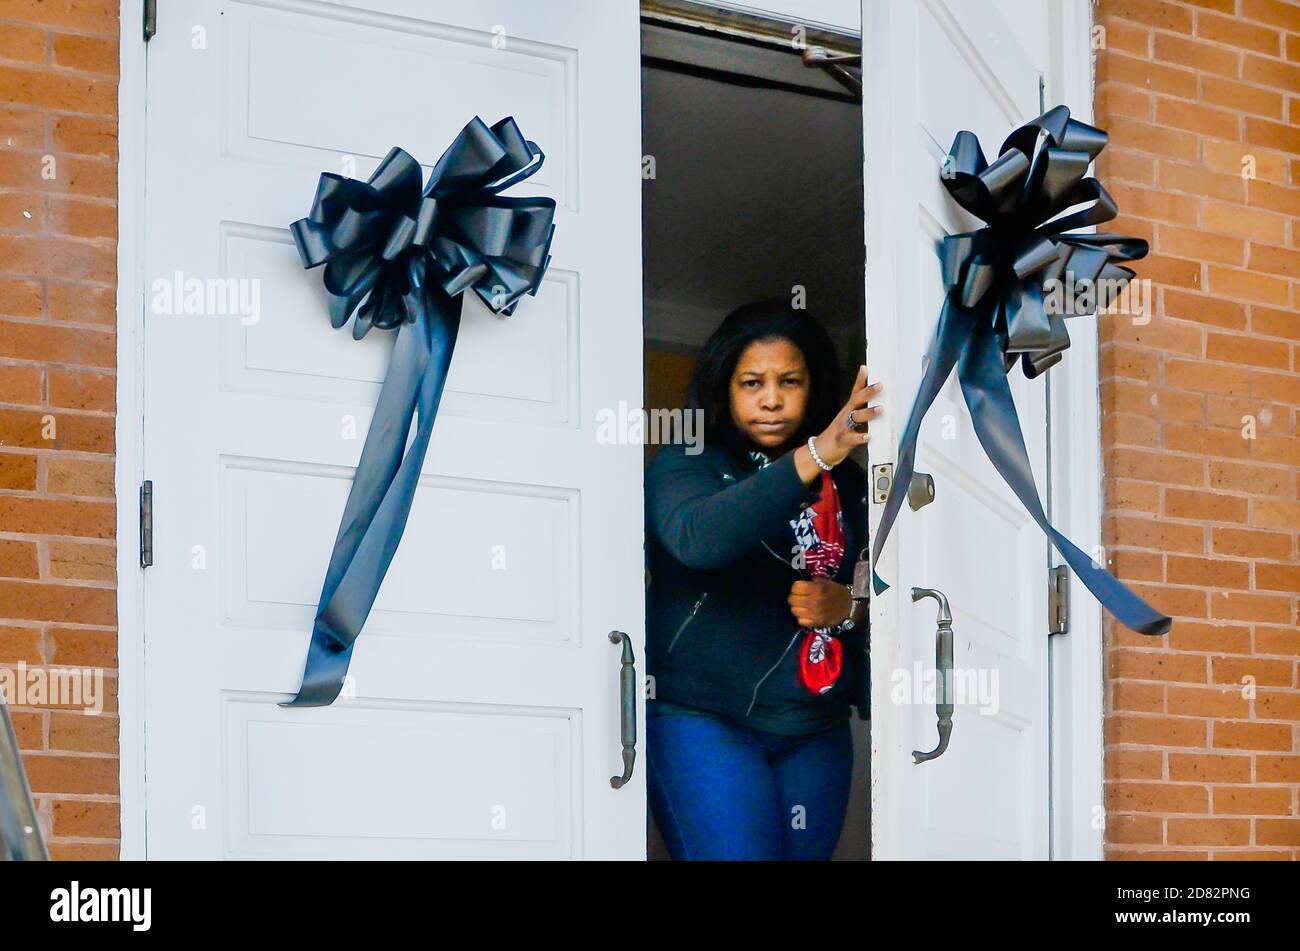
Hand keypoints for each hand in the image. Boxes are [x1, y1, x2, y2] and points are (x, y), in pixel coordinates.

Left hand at [788, 579, 853, 629]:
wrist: (849, 608)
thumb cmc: (837, 593)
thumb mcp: (826, 582)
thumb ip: (812, 582)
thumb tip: (800, 584)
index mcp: (817, 589)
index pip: (796, 587)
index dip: (796, 587)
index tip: (799, 588)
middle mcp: (814, 602)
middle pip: (792, 599)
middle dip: (794, 597)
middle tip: (799, 597)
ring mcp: (814, 614)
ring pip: (794, 610)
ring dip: (797, 607)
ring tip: (802, 605)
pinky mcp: (816, 623)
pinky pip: (800, 620)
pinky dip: (801, 617)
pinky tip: (806, 614)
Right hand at [793, 365, 882, 481]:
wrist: (820, 451)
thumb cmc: (840, 434)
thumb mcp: (851, 421)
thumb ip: (864, 413)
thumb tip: (883, 405)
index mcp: (848, 410)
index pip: (855, 392)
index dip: (861, 380)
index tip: (866, 368)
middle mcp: (845, 416)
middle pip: (856, 401)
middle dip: (868, 392)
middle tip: (880, 385)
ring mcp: (842, 428)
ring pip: (855, 418)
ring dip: (868, 413)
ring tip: (880, 409)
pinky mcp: (842, 441)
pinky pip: (851, 438)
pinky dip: (859, 437)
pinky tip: (868, 437)